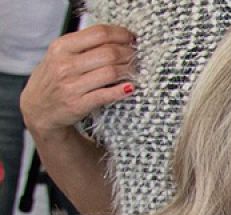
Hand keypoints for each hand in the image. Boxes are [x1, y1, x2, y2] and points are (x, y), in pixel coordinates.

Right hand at [20, 25, 136, 137]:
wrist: (38, 109)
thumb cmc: (54, 78)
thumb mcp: (59, 55)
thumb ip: (82, 45)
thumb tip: (117, 38)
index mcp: (61, 47)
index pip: (99, 33)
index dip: (120, 34)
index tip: (131, 38)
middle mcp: (65, 64)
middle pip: (109, 53)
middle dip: (128, 53)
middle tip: (135, 56)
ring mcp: (71, 85)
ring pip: (111, 72)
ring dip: (129, 70)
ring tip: (133, 70)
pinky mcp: (78, 104)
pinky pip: (107, 94)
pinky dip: (123, 90)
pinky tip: (130, 87)